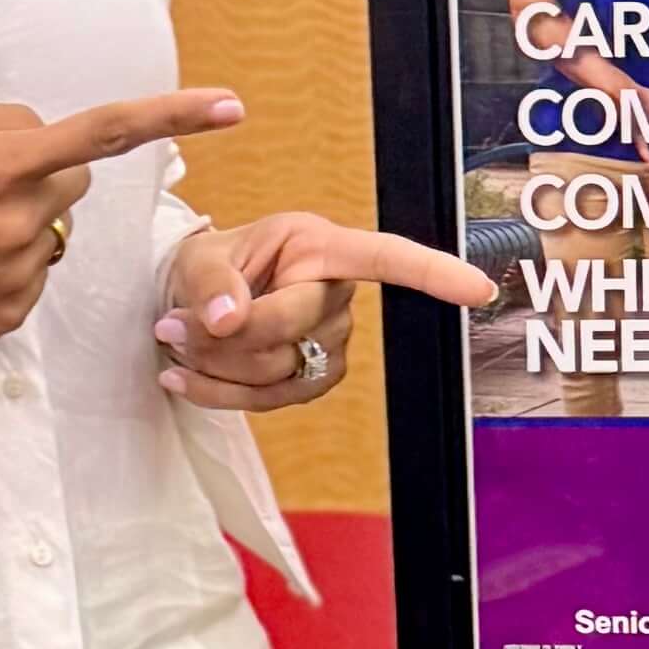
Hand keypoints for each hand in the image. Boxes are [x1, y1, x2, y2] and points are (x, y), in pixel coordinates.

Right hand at [0, 83, 248, 364]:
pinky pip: (36, 273)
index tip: (231, 108)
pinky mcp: (10, 315)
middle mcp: (16, 219)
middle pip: (77, 180)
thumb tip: (43, 136)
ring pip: (55, 229)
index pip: (102, 132)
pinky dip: (7, 263)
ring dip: (22, 220)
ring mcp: (17, 272)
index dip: (172, 117)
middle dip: (45, 173)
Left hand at [156, 205, 498, 415]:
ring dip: (213, 365)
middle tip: (170, 324)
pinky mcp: (311, 382)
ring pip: (274, 370)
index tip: (478, 290)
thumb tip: (229, 320)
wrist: (191, 302)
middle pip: (292, 327)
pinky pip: (266, 401)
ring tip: (173, 341)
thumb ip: (210, 282)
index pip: (386, 259)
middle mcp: (336, 294)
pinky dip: (216, 394)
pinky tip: (181, 378)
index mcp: (321, 246)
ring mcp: (330, 343)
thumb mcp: (198, 257)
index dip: (433, 274)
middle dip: (224, 334)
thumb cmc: (208, 266)